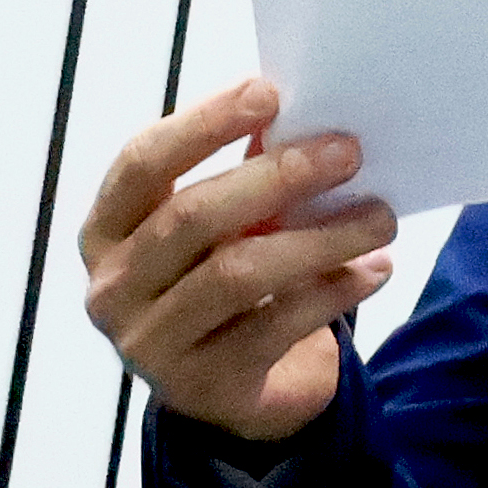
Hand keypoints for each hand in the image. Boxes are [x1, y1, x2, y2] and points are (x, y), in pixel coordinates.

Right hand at [80, 78, 390, 439]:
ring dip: (319, 238)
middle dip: (276, 177)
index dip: (201, 124)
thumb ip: (248, 176)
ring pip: (236, 275)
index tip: (269, 92)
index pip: (141, 164)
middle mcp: (112, 287)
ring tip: (381, 217)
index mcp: (106, 230)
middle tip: (348, 152)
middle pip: (191, 217)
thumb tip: (304, 116)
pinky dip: (333, 292)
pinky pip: (274, 327)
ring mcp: (150, 343)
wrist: (230, 394)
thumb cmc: (223, 282)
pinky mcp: (201, 385)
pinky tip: (375, 269)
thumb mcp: (224, 229)